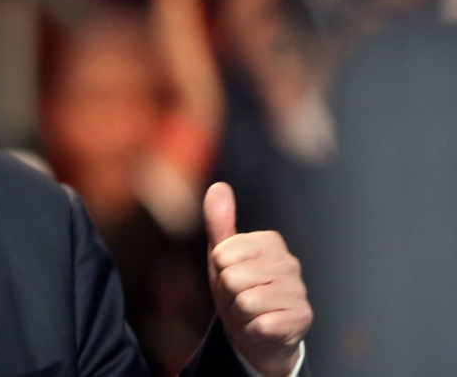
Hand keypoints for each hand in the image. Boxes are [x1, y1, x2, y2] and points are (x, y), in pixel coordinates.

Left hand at [204, 182, 311, 376]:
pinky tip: (262, 327)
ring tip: (250, 311)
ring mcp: (298, 292)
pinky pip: (259, 323)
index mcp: (271, 243)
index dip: (220, 270)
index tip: (231, 275)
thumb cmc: (238, 289)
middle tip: (239, 296)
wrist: (256, 333)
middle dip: (228, 293)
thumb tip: (218, 186)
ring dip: (240, 312)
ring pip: (245, 301)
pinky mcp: (300, 319)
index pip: (223, 253)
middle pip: (232, 278)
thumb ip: (220, 222)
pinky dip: (252, 329)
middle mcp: (290, 264)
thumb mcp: (222, 256)